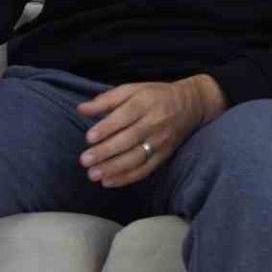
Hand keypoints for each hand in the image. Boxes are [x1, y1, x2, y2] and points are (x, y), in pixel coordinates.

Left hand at [76, 75, 226, 187]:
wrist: (190, 104)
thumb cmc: (155, 95)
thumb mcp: (132, 89)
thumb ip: (106, 99)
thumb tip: (81, 108)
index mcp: (145, 102)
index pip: (125, 116)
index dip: (107, 128)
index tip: (89, 138)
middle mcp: (154, 122)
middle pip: (129, 139)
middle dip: (106, 152)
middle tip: (85, 160)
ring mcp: (160, 141)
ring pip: (136, 158)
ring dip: (114, 168)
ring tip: (94, 174)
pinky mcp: (164, 155)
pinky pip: (145, 169)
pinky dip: (127, 178)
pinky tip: (109, 181)